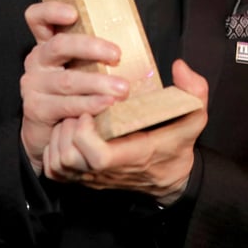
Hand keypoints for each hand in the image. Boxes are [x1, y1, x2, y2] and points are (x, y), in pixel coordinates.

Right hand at [20, 1, 129, 174]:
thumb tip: (135, 43)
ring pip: (67, 80)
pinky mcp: (36, 109)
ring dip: (97, 83)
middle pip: (59, 46)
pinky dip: (88, 104)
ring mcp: (33, 85)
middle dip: (90, 48)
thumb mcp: (82, 66)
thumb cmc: (76, 91)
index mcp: (47, 43)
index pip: (38, 18)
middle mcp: (37, 61)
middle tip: (117, 54)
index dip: (51, 11)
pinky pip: (66, 104)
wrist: (51, 131)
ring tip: (122, 88)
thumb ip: (96, 53)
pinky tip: (105, 105)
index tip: (73, 13)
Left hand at [42, 59, 207, 204]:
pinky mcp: (84, 181)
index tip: (91, 111)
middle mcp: (109, 172)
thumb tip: (180, 66)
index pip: (98, 157)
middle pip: (70, 159)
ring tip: (72, 118)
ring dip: (59, 138)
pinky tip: (67, 132)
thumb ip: (194, 91)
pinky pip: (55, 171)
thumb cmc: (177, 144)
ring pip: (59, 164)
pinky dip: (54, 150)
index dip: (85, 134)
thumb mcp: (194, 116)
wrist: (170, 178)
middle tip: (78, 108)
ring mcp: (94, 179)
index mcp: (134, 156)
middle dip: (67, 129)